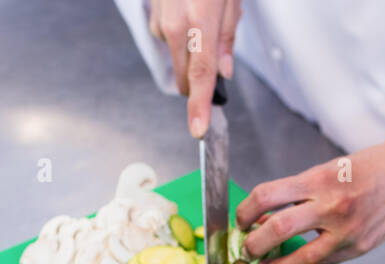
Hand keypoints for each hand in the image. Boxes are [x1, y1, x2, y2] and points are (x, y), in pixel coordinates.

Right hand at [149, 0, 242, 136]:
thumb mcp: (231, 1)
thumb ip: (228, 39)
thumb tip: (225, 72)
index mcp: (200, 23)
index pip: (202, 75)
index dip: (200, 106)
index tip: (198, 129)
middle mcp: (175, 26)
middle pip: (187, 78)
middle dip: (201, 84)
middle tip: (218, 66)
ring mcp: (161, 22)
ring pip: (179, 60)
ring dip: (192, 55)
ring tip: (205, 22)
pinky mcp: (153, 18)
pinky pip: (170, 41)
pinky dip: (182, 38)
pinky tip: (190, 16)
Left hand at [233, 131, 384, 263]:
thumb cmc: (368, 169)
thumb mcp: (329, 169)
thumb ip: (299, 191)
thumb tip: (266, 214)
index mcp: (319, 179)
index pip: (267, 196)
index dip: (246, 210)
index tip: (242, 218)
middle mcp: (331, 205)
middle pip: (277, 229)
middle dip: (253, 243)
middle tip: (246, 247)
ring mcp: (346, 231)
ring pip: (299, 258)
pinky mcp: (358, 248)